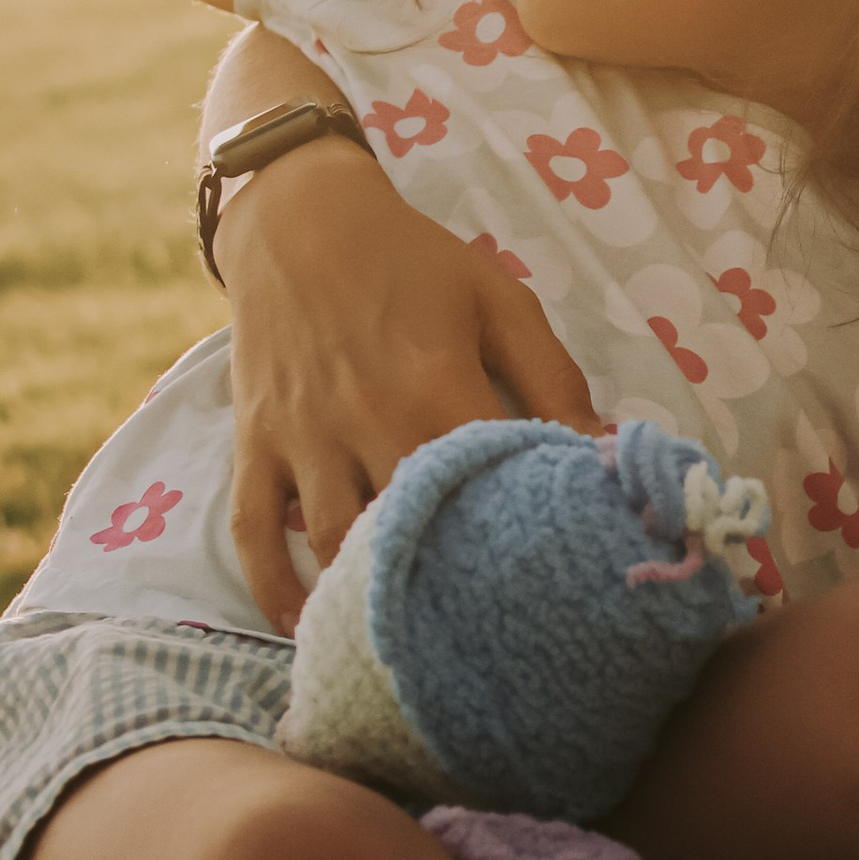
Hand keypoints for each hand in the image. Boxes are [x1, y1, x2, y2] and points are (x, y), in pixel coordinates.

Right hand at [219, 138, 597, 628]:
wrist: (300, 217)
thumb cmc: (412, 260)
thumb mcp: (499, 300)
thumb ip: (553, 378)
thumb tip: (606, 450)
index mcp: (435, 386)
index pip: (484, 488)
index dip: (519, 539)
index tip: (549, 580)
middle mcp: (366, 421)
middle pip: (409, 529)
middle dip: (447, 584)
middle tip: (487, 630)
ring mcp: (303, 437)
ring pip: (333, 543)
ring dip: (367, 597)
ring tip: (410, 641)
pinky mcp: (255, 443)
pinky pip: (252, 531)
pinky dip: (274, 587)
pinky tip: (306, 626)